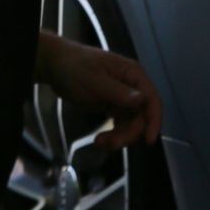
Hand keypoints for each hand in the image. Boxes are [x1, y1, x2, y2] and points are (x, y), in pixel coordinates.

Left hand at [38, 34, 162, 150]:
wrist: (56, 66)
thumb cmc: (75, 67)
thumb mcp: (95, 80)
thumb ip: (119, 92)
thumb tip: (143, 99)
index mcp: (133, 74)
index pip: (152, 99)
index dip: (154, 120)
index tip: (149, 140)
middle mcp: (132, 87)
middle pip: (142, 117)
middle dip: (129, 133)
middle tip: (112, 143)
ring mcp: (123, 98)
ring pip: (132, 124)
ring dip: (120, 137)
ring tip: (100, 143)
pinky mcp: (113, 107)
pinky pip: (121, 126)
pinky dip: (113, 135)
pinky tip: (99, 140)